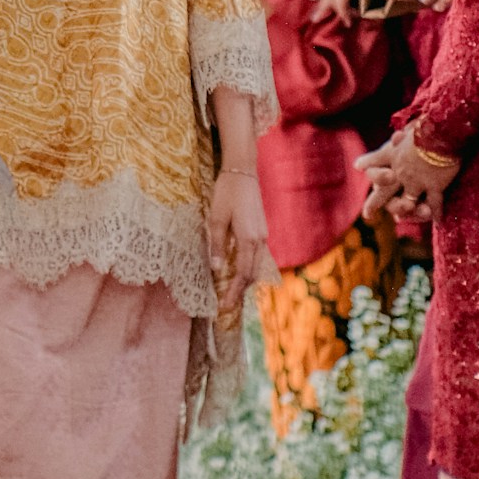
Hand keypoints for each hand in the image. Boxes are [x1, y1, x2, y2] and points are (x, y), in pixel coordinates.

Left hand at [207, 169, 275, 314]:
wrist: (243, 171)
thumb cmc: (227, 192)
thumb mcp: (216, 218)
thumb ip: (217, 244)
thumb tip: (217, 269)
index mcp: (249, 239)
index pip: (243, 274)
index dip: (234, 292)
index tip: (224, 306)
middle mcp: (260, 240)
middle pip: (252, 274)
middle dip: (239, 291)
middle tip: (227, 306)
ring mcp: (262, 235)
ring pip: (256, 266)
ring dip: (244, 281)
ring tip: (231, 293)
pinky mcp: (260, 230)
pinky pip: (256, 256)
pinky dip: (248, 268)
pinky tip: (239, 271)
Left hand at [362, 125, 458, 222]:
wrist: (443, 130)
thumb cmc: (427, 125)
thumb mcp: (408, 128)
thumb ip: (402, 137)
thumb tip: (397, 136)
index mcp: (392, 153)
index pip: (375, 161)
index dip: (368, 164)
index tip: (358, 165)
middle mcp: (399, 170)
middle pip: (383, 191)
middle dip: (374, 203)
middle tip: (367, 214)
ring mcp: (415, 180)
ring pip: (407, 202)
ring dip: (405, 212)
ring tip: (399, 219)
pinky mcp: (433, 185)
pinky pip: (433, 204)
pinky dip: (435, 213)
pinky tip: (436, 220)